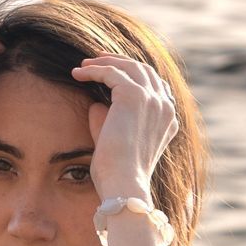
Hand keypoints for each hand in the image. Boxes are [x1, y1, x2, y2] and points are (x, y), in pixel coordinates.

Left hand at [70, 54, 178, 201]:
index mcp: (169, 121)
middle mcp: (165, 107)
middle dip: (120, 62)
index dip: (134, 75)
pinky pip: (111, 72)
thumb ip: (110, 121)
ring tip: (84, 66)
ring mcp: (152, 99)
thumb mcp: (118, 143)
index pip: (156, 86)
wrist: (123, 184)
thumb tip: (96, 103)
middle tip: (97, 61)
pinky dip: (93, 70)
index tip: (113, 71)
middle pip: (144, 71)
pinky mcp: (133, 95)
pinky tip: (77, 74)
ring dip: (105, 62)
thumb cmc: (117, 173)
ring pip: (128, 67)